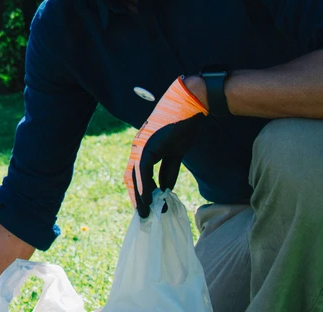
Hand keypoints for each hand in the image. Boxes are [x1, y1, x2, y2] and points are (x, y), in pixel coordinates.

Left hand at [124, 76, 206, 217]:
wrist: (191, 108)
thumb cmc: (184, 127)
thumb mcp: (176, 153)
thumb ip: (168, 170)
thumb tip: (165, 188)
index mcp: (144, 148)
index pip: (137, 174)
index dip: (140, 191)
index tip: (145, 206)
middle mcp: (139, 147)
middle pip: (132, 177)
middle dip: (137, 197)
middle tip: (142, 215)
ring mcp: (142, 146)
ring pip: (135, 176)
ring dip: (140, 196)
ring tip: (145, 213)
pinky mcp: (148, 146)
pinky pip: (143, 170)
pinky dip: (145, 186)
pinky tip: (149, 199)